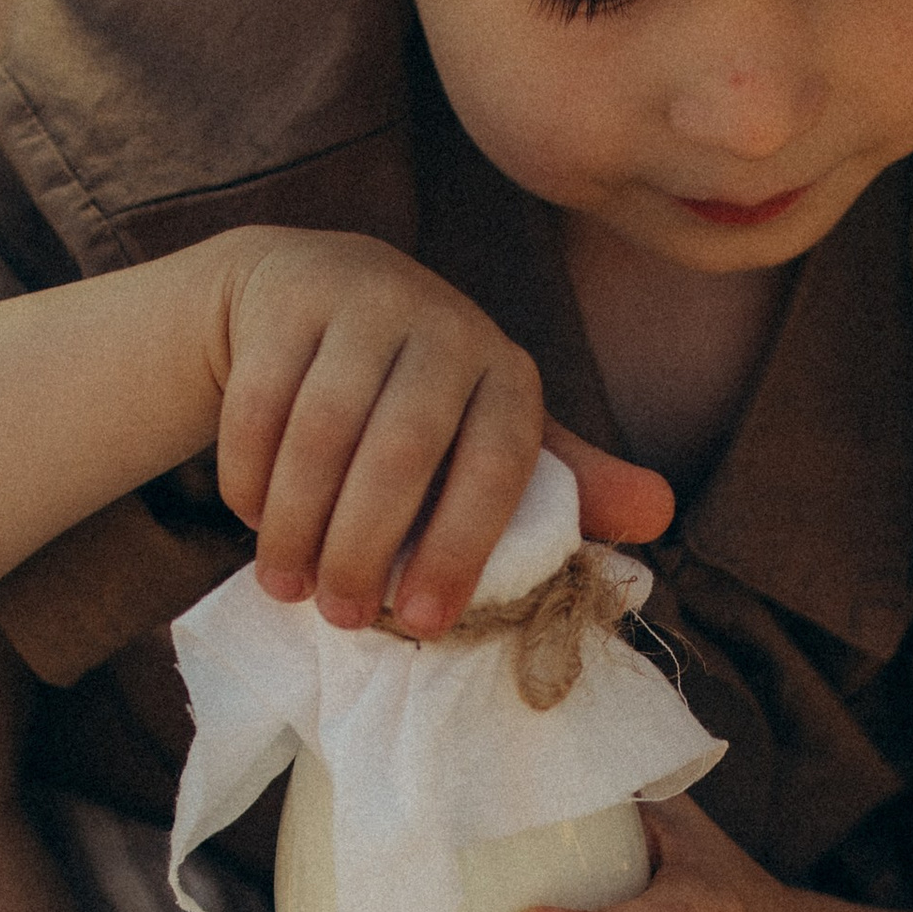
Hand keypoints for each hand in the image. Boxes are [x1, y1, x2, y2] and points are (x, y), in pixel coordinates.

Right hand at [207, 231, 671, 634]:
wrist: (313, 289)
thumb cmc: (417, 392)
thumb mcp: (489, 430)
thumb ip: (562, 483)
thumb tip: (662, 514)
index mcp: (507, 372)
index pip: (498, 466)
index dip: (460, 549)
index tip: (423, 621)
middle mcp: (445, 325)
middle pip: (402, 452)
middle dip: (366, 548)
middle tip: (341, 616)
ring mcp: (363, 301)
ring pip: (322, 431)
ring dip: (297, 522)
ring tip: (286, 585)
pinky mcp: (288, 297)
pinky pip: (261, 401)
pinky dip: (251, 473)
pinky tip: (252, 518)